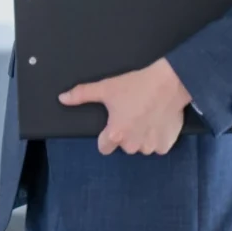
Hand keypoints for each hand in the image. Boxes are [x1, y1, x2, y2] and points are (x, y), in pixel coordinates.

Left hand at [59, 58, 191, 155]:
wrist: (169, 83)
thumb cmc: (136, 85)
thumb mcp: (106, 88)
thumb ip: (82, 95)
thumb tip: (62, 98)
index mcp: (116, 134)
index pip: (104, 148)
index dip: (106, 137)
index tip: (113, 125)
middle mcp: (133, 145)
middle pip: (124, 146)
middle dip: (127, 134)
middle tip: (132, 115)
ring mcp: (151, 146)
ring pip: (142, 146)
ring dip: (143, 137)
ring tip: (146, 117)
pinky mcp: (167, 144)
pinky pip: (158, 146)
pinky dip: (158, 137)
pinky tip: (158, 121)